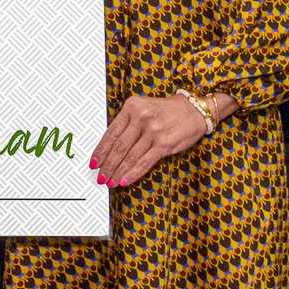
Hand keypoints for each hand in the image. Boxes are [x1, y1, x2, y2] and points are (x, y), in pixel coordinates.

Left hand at [91, 93, 229, 187]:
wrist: (194, 111)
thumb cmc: (167, 111)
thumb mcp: (143, 108)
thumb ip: (127, 123)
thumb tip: (109, 147)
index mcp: (132, 107)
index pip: (111, 133)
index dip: (100, 151)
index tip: (94, 162)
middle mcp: (141, 118)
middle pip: (118, 147)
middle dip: (107, 165)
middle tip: (100, 176)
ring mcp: (153, 131)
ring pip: (130, 157)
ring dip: (118, 172)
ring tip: (110, 181)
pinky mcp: (164, 144)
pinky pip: (144, 162)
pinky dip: (133, 174)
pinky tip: (125, 181)